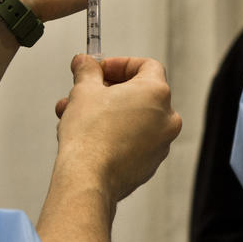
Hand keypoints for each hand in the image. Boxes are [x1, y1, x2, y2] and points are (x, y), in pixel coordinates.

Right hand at [54, 55, 181, 202]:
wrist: (88, 178)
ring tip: (76, 115)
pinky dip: (114, 134)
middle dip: (107, 90)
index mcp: (157, 93)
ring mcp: (160, 144)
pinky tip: (88, 136)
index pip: (146, 65)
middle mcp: (166, 118)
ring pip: (133, 118)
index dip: (119, 64)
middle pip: (138, 93)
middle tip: (85, 92)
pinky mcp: (149, 164)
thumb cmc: (90, 135)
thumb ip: (87, 70)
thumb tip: (85, 63)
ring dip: (106, 112)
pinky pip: (133, 140)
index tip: (99, 70)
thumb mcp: (84, 90)